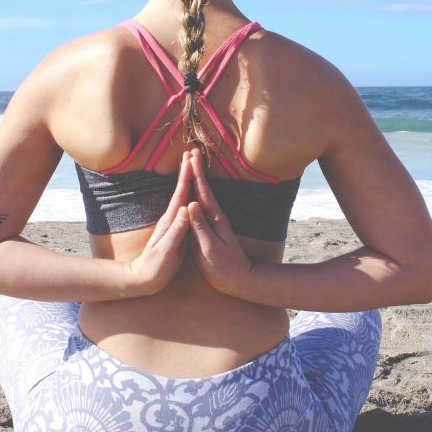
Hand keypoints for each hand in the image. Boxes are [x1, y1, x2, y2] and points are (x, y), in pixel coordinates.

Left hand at [123, 151, 192, 296]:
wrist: (140, 279)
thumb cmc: (155, 268)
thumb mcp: (167, 251)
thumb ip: (177, 231)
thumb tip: (186, 210)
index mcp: (171, 222)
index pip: (181, 195)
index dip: (187, 176)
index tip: (191, 159)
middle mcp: (170, 219)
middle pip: (180, 190)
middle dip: (186, 171)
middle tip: (191, 153)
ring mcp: (170, 224)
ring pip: (181, 196)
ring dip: (186, 180)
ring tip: (190, 166)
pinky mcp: (173, 231)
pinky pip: (182, 207)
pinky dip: (186, 195)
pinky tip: (189, 193)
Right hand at [185, 149, 253, 295]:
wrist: (240, 280)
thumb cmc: (223, 267)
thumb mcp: (209, 248)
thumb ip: (200, 226)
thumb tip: (191, 204)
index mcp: (215, 220)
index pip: (203, 192)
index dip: (196, 174)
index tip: (191, 157)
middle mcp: (216, 217)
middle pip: (204, 189)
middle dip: (197, 170)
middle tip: (192, 151)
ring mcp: (215, 222)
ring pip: (204, 195)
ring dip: (198, 179)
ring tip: (192, 165)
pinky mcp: (213, 229)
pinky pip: (203, 206)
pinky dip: (198, 194)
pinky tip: (195, 193)